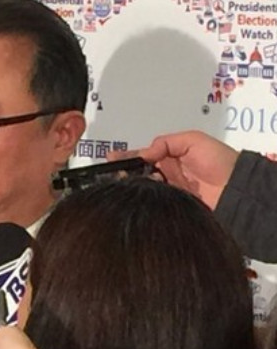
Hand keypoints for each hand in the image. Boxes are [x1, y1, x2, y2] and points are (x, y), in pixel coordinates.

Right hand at [108, 130, 237, 209]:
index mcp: (171, 157)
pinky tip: (136, 193)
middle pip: (138, 173)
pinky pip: (152, 202)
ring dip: (132, 183)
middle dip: (124, 171)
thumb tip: (144, 153)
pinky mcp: (170, 208)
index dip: (127, 156)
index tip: (111, 158)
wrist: (238, 190)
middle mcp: (167, 175)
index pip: (143, 156)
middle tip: (113, 172)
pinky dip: (143, 198)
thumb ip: (166, 142)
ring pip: (142, 187)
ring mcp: (168, 193)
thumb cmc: (220, 161)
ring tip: (122, 180)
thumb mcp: (193, 140)